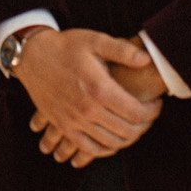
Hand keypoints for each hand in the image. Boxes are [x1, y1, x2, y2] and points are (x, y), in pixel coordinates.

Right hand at [15, 26, 159, 167]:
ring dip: (128, 139)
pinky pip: (89, 148)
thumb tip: (147, 60)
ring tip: (134, 126)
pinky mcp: (62, 127)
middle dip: (144, 126)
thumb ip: (123, 50)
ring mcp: (73, 121)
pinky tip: (113, 140)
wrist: (33, 56)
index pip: (136, 113)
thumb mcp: (95, 41)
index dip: (152, 112)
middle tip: (148, 117)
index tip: (157, 104)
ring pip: (110, 144)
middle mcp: (87, 110)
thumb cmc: (66, 46)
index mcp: (99, 89)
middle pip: (127, 132)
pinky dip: (105, 149)